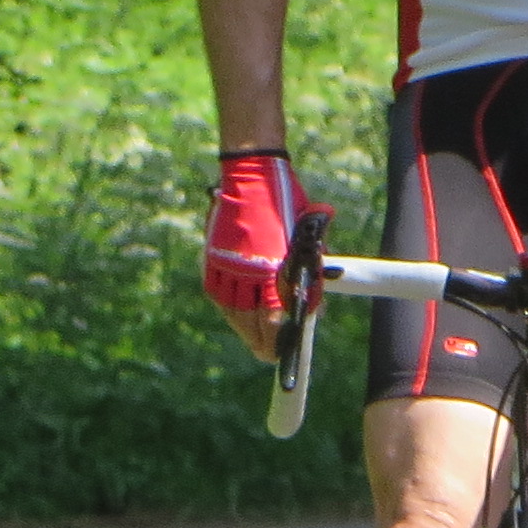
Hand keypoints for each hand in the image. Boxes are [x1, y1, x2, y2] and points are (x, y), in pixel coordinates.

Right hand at [203, 149, 309, 357]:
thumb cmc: (288, 204)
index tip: (281, 353)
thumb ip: (310, 271)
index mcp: (274, 267)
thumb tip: (314, 307)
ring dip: (243, 329)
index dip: (277, 342)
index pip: (274, 320)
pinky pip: (217, 292)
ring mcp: (227, 264)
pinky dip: (227, 308)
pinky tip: (235, 315)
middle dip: (261, 343)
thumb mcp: (307, 237)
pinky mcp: (213, 256)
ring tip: (254, 340)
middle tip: (268, 355)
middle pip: (251, 322)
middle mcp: (248, 270)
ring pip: (232, 311)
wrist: (252, 173)